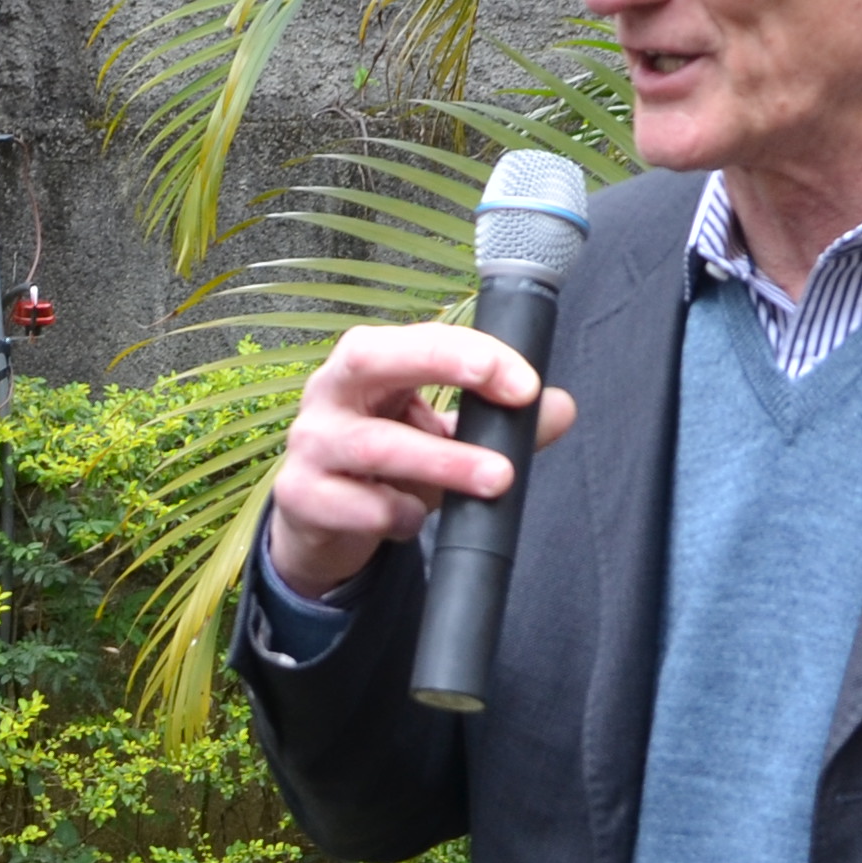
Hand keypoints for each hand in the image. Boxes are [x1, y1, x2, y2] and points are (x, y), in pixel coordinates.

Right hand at [262, 324, 582, 602]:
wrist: (321, 523)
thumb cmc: (386, 465)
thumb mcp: (444, 438)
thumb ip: (499, 424)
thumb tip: (561, 407)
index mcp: (366, 364)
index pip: (420, 339)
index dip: (475, 354)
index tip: (527, 385)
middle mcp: (328, 393)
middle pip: (371, 358)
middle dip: (443, 363)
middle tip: (514, 394)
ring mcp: (308, 445)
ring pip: (375, 445)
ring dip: (444, 462)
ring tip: (496, 480)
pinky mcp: (300, 496)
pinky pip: (356, 505)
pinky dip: (397, 514)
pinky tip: (414, 518)